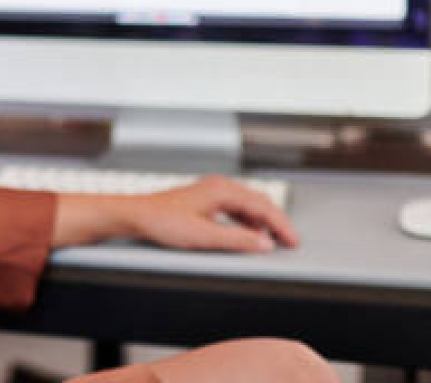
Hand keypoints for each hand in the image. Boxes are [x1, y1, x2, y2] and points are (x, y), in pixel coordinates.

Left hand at [119, 175, 298, 252]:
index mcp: (222, 190)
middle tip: (290, 242)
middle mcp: (219, 186)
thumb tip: (265, 243)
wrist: (137, 215)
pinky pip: (236, 208)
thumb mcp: (203, 236)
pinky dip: (248, 221)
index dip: (281, 225)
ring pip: (248, 204)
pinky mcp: (205, 200)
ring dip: (263, 221)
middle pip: (259, 201)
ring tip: (273, 240)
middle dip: (277, 222)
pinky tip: (248, 234)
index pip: (263, 206)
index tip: (293, 241)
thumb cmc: (163, 221)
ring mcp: (211, 191)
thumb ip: (237, 239)